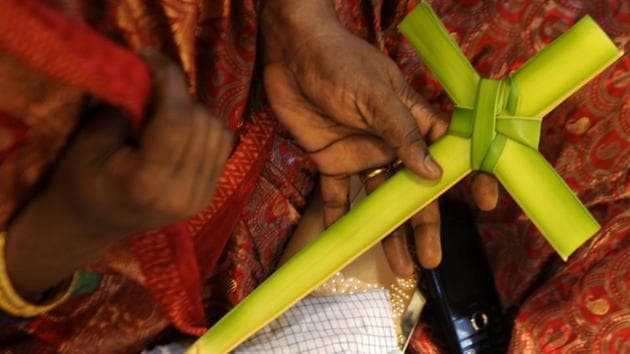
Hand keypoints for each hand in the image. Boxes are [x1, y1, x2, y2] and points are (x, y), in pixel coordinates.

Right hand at [5, 52, 231, 297]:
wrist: (92, 224)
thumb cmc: (82, 181)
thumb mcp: (89, 142)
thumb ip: (126, 109)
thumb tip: (152, 73)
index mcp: (147, 184)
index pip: (176, 121)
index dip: (169, 80)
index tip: (150, 56)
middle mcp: (183, 195)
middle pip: (201, 124)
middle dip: (179, 94)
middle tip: (151, 85)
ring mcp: (201, 198)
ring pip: (217, 132)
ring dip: (194, 109)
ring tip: (163, 111)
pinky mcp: (211, 194)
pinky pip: (222, 145)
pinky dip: (204, 126)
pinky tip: (179, 127)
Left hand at [262, 0, 497, 273]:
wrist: (290, 53)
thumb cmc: (341, 63)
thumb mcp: (376, 94)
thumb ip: (403, 133)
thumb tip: (434, 172)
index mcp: (411, 122)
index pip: (448, 152)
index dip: (468, 177)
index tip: (484, 203)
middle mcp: (390, 143)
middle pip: (413, 189)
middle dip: (423, 224)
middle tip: (431, 260)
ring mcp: (361, 154)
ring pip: (379, 199)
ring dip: (387, 231)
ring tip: (399, 266)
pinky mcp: (331, 161)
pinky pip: (337, 196)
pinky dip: (339, 219)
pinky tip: (344, 244)